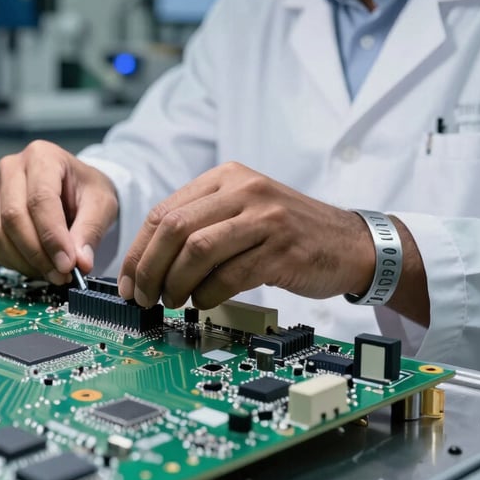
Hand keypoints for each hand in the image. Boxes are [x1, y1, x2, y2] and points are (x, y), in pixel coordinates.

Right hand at [0, 140, 118, 283]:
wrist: (76, 189)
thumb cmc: (87, 190)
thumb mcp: (102, 204)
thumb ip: (90, 230)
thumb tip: (80, 263)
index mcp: (42, 156)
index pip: (40, 199)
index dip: (52, 236)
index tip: (67, 264)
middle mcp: (12, 169)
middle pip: (13, 216)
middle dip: (38, 253)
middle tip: (62, 274)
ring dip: (25, 261)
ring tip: (53, 273)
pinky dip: (14, 262)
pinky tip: (38, 267)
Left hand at [117, 162, 374, 309]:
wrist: (351, 242)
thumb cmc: (288, 231)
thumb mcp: (243, 209)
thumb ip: (200, 223)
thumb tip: (147, 262)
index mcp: (226, 177)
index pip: (164, 211)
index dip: (139, 251)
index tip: (128, 281)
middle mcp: (244, 190)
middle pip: (175, 229)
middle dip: (150, 269)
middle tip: (143, 297)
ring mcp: (265, 218)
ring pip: (198, 251)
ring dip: (176, 284)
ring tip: (173, 301)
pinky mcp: (282, 250)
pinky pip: (230, 275)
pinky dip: (208, 293)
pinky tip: (204, 301)